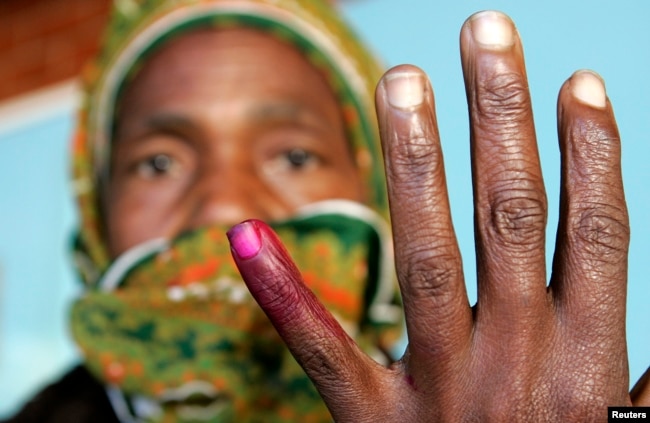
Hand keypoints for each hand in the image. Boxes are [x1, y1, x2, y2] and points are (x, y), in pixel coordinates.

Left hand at [228, 10, 645, 420]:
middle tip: (486, 31)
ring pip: (427, 253)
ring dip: (415, 159)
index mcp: (587, 365)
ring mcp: (441, 390)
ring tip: (404, 78)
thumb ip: (628, 377)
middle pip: (510, 215)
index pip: (595, 232)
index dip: (591, 153)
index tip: (575, 82)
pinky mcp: (374, 422)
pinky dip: (281, 292)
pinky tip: (245, 233)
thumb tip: (640, 330)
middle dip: (500, 117)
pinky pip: (323, 350)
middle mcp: (517, 363)